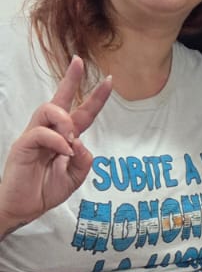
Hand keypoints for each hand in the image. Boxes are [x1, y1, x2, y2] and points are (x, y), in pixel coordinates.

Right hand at [0, 58, 111, 234]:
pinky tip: (64, 151)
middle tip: (79, 63)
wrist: (23, 208)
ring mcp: (34, 136)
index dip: (95, 98)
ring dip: (65, 119)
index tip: (108, 80)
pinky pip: (40, 132)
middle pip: (59, 100)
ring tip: (71, 136)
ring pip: (47, 109)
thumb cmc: (44, 191)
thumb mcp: (74, 178)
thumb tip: (80, 142)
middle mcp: (49, 132)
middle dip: (70, 80)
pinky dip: (56, 140)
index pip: (80, 113)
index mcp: (63, 139)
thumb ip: (84, 161)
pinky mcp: (23, 145)